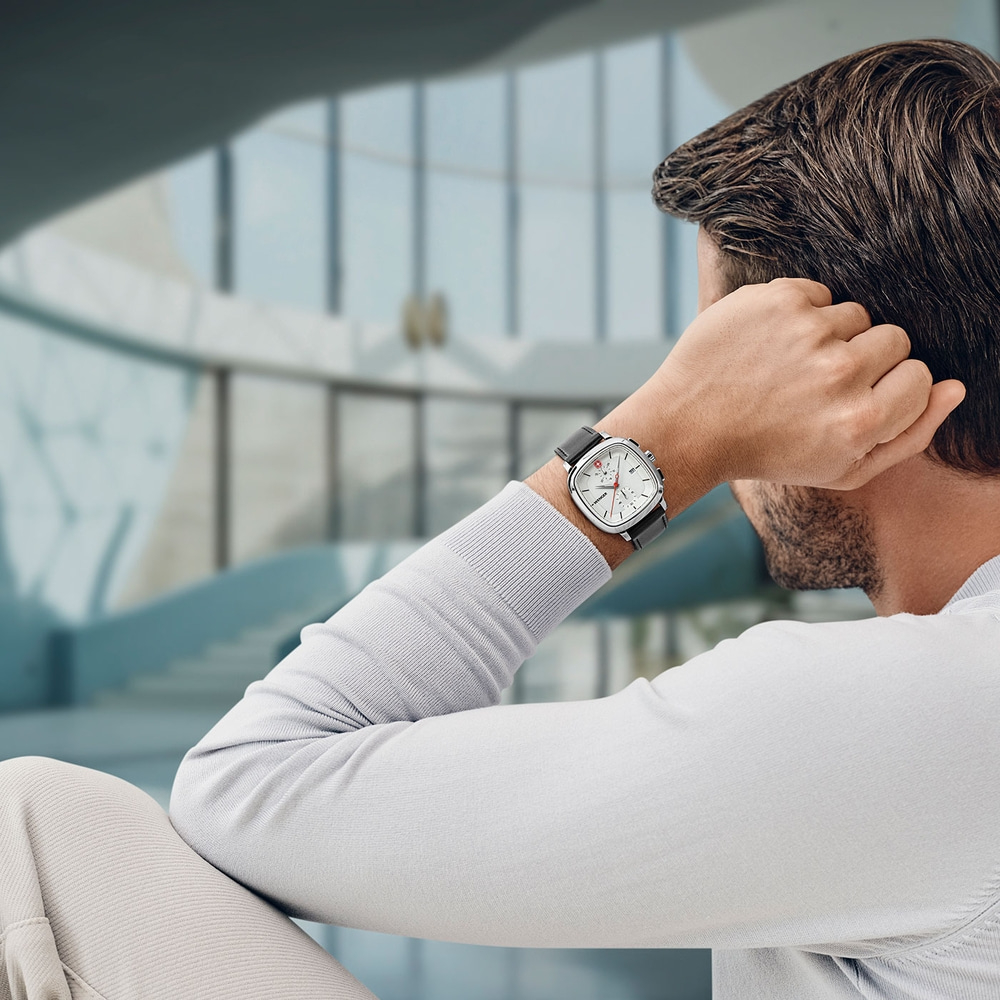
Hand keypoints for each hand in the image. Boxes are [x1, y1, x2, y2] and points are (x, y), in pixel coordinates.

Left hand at [634, 278, 964, 491]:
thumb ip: (910, 435)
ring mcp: (807, 332)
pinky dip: (799, 313)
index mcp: (861, 421)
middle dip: (864, 359)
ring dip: (830, 336)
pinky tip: (770, 344)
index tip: (851, 400)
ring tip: (788, 366)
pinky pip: (818, 293)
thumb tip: (956, 388)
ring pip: (855, 314)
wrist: (689, 426)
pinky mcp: (777, 301)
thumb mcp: (843, 469)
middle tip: (815, 385)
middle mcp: (840, 374)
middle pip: (894, 339)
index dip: (887, 388)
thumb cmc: (770, 452)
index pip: (920, 376)